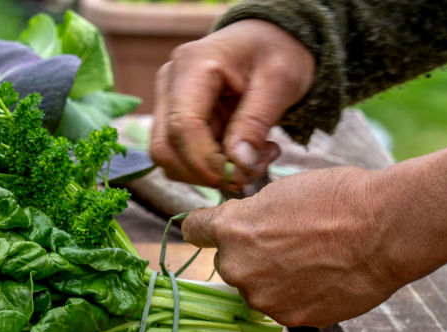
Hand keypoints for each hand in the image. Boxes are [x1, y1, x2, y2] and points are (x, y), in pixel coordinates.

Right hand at [149, 19, 315, 188]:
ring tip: (252, 160)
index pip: (183, 127)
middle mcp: (169, 82)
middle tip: (251, 172)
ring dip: (208, 173)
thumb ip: (256, 122)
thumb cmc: (276, 52)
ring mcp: (166, 101)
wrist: (268, 41)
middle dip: (206, 173)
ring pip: (168, 158)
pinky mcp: (172, 118)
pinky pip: (180, 156)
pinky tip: (241, 154)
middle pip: (166, 148)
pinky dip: (208, 168)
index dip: (208, 162)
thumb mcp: (280, 82)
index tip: (243, 175)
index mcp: (192, 65)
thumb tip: (238, 165)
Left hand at [181, 148, 446, 326]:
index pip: (194, 231)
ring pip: (256, 289)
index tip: (211, 230)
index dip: (206, 228)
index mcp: (230, 230)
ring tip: (312, 261)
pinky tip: (324, 279)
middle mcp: (237, 269)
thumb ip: (249, 217)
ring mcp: (263, 298)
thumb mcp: (280, 193)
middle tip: (287, 243)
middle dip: (249, 256)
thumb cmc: (337, 199)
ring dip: (273, 279)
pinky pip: (284, 306)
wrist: (385, 229)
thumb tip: (240, 230)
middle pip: (229, 264)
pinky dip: (298, 296)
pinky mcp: (291, 318)